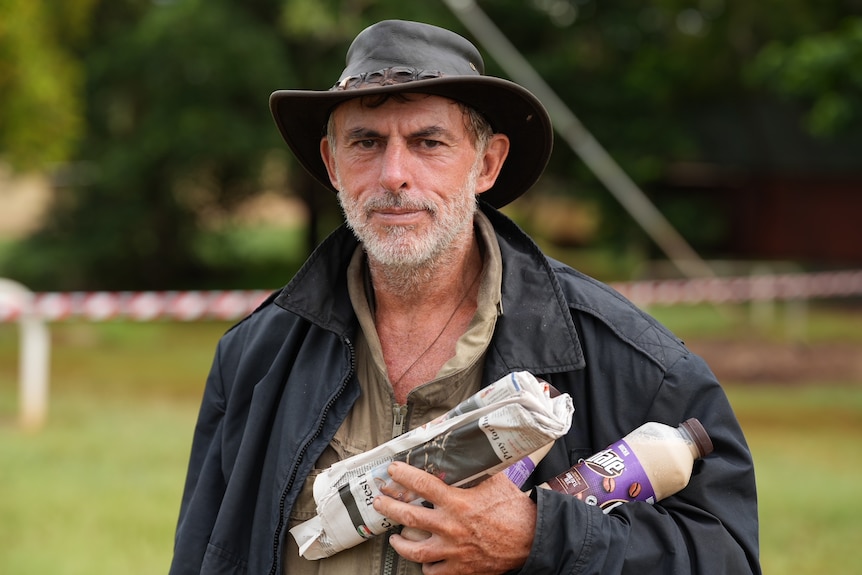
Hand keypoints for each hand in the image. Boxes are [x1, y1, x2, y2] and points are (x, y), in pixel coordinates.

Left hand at [373, 461, 535, 574]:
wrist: (531, 539)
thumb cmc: (514, 509)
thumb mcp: (494, 481)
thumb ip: (476, 470)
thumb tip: (467, 450)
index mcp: (458, 503)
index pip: (423, 485)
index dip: (404, 476)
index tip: (393, 470)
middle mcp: (451, 527)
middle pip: (409, 517)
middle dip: (388, 508)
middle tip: (379, 502)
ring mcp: (453, 551)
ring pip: (414, 550)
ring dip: (400, 542)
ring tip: (393, 537)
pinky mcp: (460, 569)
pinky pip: (433, 571)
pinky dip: (425, 566)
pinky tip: (422, 560)